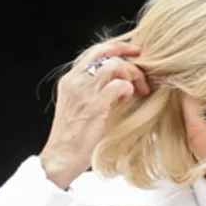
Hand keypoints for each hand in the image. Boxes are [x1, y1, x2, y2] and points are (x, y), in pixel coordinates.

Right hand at [39, 39, 149, 188]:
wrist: (61, 157)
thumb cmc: (75, 138)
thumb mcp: (83, 108)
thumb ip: (97, 92)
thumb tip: (122, 84)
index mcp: (71, 80)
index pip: (94, 52)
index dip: (116, 47)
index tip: (133, 52)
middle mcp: (75, 81)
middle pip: (104, 51)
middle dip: (127, 52)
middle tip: (144, 62)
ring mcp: (84, 92)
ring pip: (114, 65)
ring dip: (131, 75)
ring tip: (136, 90)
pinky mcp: (94, 106)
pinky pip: (119, 86)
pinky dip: (128, 90)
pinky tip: (125, 101)